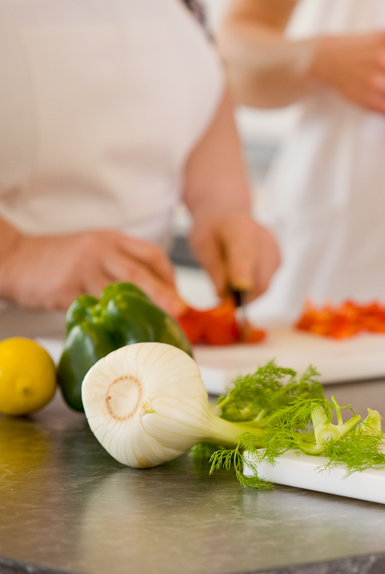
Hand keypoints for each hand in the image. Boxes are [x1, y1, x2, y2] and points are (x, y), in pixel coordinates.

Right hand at [0, 229, 183, 313]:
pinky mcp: (65, 289)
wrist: (14, 257)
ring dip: (139, 311)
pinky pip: (92, 308)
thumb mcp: (96, 252)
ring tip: (154, 327)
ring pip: (118, 292)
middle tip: (180, 311)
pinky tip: (118, 332)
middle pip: (140, 272)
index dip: (170, 277)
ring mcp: (82, 269)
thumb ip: (123, 266)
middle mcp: (101, 250)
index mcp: (113, 240)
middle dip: (164, 293)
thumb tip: (159, 296)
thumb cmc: (60, 260)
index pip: (153, 255)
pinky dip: (107, 321)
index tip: (177, 298)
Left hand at [188, 212, 279, 301]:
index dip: (242, 274)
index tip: (238, 291)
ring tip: (230, 285)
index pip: (244, 254)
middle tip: (224, 302)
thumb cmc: (212, 229)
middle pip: (259, 279)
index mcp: (240, 229)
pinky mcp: (278, 260)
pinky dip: (252, 287)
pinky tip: (240, 277)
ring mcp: (275, 250)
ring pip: (264, 285)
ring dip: (247, 294)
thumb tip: (224, 296)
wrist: (227, 212)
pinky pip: (266, 282)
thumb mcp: (201, 246)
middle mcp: (264, 239)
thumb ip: (213, 270)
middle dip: (242, 297)